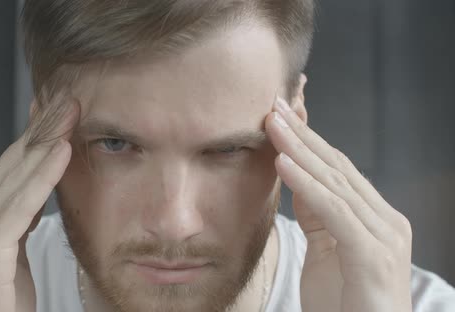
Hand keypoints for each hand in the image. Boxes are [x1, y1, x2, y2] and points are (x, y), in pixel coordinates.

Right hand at [0, 102, 78, 311]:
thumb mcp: (11, 255)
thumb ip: (18, 222)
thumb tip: (37, 193)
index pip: (8, 168)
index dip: (34, 138)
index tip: (55, 110)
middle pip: (12, 164)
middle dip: (41, 130)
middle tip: (67, 97)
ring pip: (16, 177)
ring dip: (46, 141)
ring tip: (70, 111)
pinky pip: (20, 205)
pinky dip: (42, 176)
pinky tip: (61, 150)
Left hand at [265, 97, 412, 311]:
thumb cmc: (344, 303)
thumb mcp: (326, 251)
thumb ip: (317, 215)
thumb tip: (295, 176)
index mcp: (374, 218)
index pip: (339, 169)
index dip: (309, 140)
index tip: (282, 115)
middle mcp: (384, 221)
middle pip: (337, 168)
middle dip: (303, 135)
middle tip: (274, 106)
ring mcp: (383, 236)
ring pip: (335, 182)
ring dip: (299, 150)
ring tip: (272, 125)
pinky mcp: (372, 255)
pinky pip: (334, 211)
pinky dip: (306, 185)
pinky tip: (283, 163)